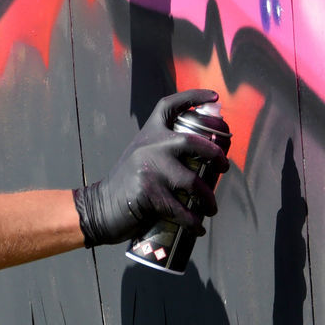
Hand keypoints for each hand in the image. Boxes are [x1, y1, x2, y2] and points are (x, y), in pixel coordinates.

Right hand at [72, 89, 230, 246]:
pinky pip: (180, 208)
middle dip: (215, 155)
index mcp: (149, 133)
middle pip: (192, 142)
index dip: (193, 97)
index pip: (169, 106)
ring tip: (211, 209)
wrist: (100, 207)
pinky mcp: (148, 192)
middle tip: (224, 168)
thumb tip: (201, 158)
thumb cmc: (127, 184)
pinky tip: (198, 227)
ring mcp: (148, 167)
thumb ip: (162, 150)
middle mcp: (149, 145)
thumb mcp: (141, 156)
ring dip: (207, 199)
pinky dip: (192, 221)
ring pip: (192, 182)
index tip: (214, 97)